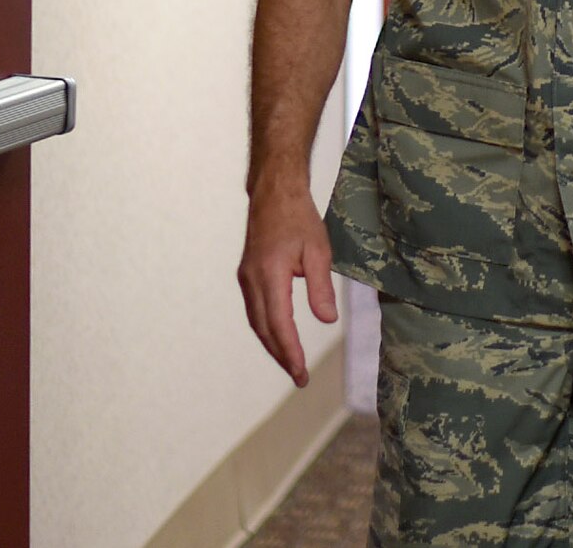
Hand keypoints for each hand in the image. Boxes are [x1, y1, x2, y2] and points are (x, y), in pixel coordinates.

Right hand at [237, 186, 339, 386]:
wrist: (274, 194)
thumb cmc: (300, 219)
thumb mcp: (318, 251)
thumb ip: (320, 287)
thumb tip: (326, 320)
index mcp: (270, 275)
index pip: (279, 324)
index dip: (290, 351)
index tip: (301, 372)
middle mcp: (252, 281)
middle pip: (264, 328)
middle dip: (281, 355)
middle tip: (299, 377)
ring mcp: (246, 279)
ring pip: (257, 321)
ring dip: (272, 344)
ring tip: (290, 363)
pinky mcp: (247, 275)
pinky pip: (255, 310)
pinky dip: (267, 328)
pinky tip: (279, 337)